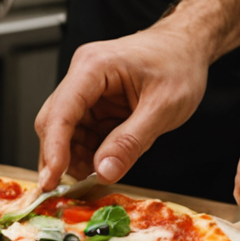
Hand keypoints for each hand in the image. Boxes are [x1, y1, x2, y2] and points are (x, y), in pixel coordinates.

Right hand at [34, 25, 210, 188]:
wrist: (187, 46)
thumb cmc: (178, 64)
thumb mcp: (163, 107)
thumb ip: (131, 141)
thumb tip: (103, 172)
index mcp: (94, 67)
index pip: (62, 111)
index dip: (54, 149)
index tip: (52, 182)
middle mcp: (83, 75)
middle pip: (54, 122)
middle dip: (59, 159)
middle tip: (68, 193)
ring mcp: (87, 88)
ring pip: (65, 131)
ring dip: (74, 159)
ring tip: (94, 180)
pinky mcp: (95, 102)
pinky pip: (82, 132)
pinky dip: (88, 153)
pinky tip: (102, 166)